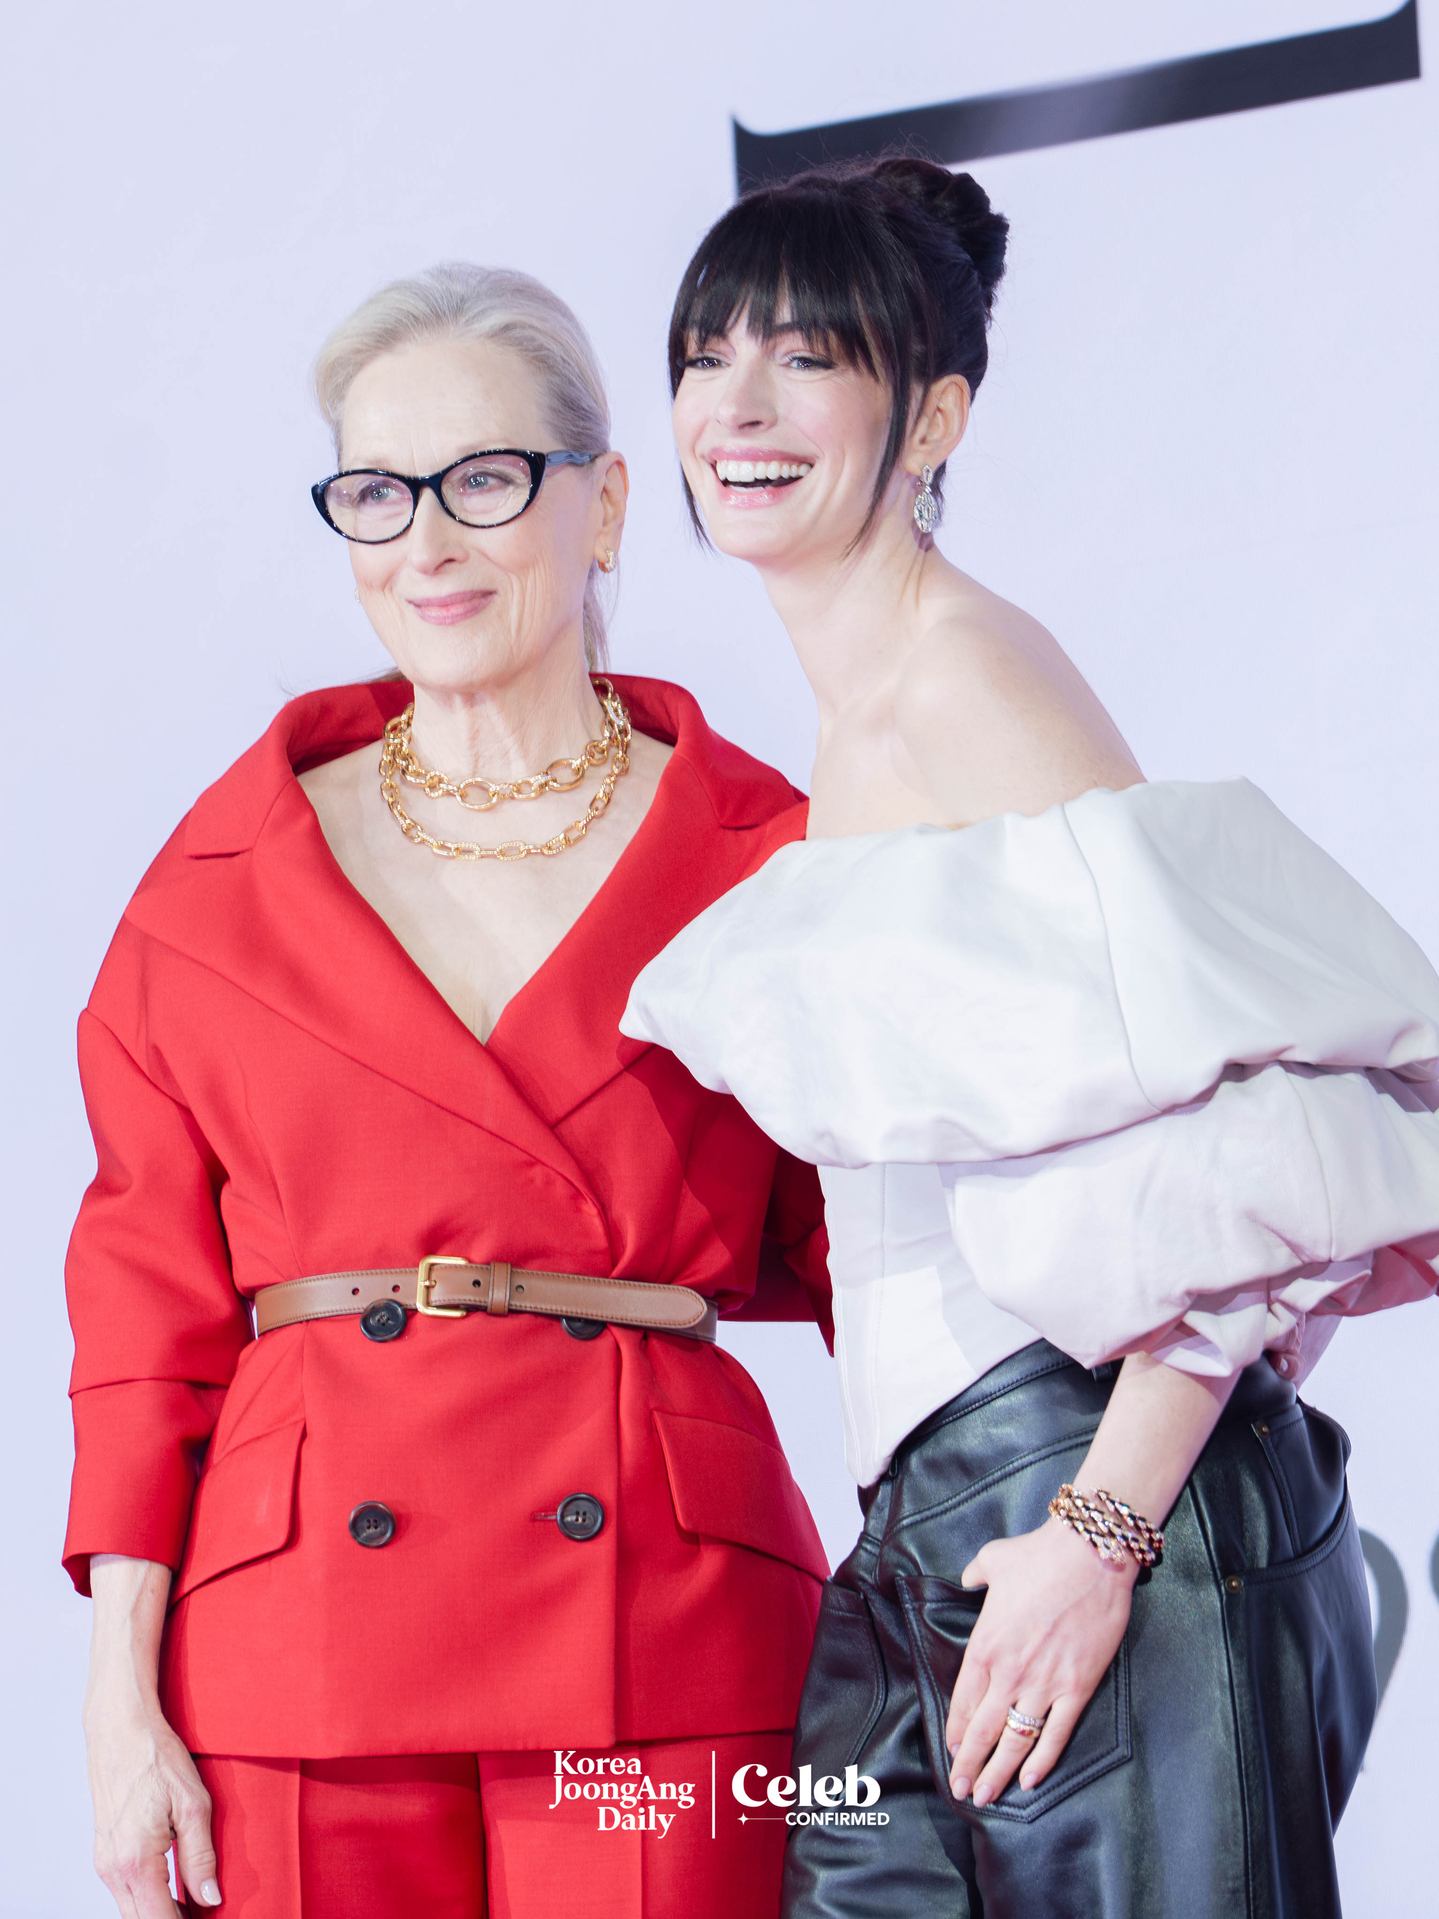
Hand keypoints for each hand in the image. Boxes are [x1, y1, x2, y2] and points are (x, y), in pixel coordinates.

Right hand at [86, 1678, 219, 1916]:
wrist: (119, 1728)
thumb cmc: (157, 1758)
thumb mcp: (193, 1804)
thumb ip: (200, 1858)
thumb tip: (210, 1900)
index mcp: (136, 1863)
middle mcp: (113, 1871)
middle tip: (207, 1914)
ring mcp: (105, 1863)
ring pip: (133, 1910)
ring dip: (161, 1913)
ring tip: (198, 1907)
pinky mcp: (104, 1853)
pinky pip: (126, 1891)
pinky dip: (149, 1898)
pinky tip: (175, 1890)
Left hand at [944, 1515, 1135, 1807]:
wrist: (1088, 1555)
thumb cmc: (1038, 1556)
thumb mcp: (992, 1560)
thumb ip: (974, 1576)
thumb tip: (967, 1581)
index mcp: (985, 1645)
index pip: (964, 1700)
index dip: (957, 1731)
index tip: (952, 1750)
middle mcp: (1010, 1672)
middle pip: (983, 1729)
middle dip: (969, 1764)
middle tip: (961, 1790)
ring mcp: (1044, 1684)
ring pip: (1015, 1741)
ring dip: (998, 1773)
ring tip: (986, 1796)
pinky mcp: (1076, 1688)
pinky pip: (1055, 1735)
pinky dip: (1042, 1761)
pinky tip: (1029, 1781)